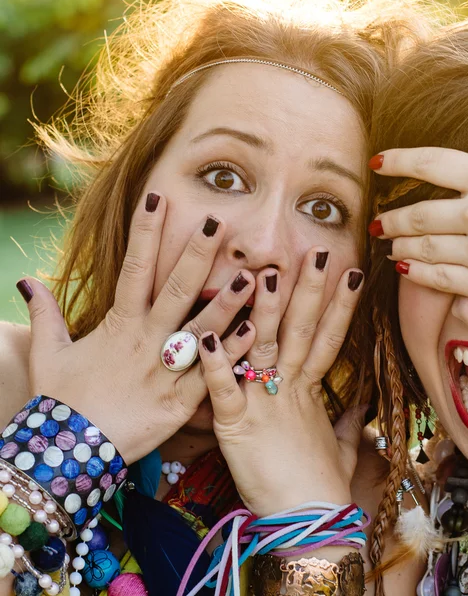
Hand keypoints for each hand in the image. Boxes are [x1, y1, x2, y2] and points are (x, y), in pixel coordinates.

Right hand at [18, 193, 255, 462]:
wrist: (69, 455)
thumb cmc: (60, 401)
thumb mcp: (49, 353)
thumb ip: (45, 314)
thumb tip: (26, 281)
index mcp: (118, 325)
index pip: (134, 268)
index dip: (145, 232)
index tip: (158, 198)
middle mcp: (146, 341)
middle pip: (175, 290)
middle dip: (196, 255)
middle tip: (219, 222)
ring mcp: (165, 371)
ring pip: (201, 329)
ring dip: (228, 302)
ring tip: (252, 276)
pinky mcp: (181, 402)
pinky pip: (212, 374)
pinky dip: (233, 353)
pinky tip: (256, 332)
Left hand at [196, 248, 366, 517]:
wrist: (309, 520)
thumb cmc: (323, 484)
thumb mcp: (341, 446)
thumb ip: (349, 419)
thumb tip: (364, 403)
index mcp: (311, 390)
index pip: (328, 338)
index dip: (340, 306)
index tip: (350, 273)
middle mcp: (289, 388)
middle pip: (301, 331)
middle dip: (309, 291)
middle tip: (314, 252)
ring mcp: (263, 403)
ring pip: (265, 348)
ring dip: (263, 311)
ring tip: (265, 275)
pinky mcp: (235, 424)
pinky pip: (223, 388)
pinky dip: (215, 362)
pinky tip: (207, 335)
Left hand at [371, 72, 467, 304]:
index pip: (430, 163)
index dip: (397, 161)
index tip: (376, 164)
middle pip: (416, 214)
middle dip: (390, 219)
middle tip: (376, 223)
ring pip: (421, 248)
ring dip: (397, 246)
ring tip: (388, 245)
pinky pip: (436, 279)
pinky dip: (414, 273)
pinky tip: (403, 268)